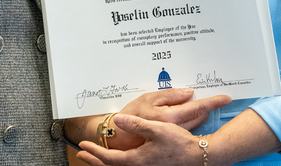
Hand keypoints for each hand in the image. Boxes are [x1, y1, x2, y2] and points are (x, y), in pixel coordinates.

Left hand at [78, 113, 206, 165]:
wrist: (198, 157)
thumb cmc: (179, 144)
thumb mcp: (157, 129)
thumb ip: (136, 124)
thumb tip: (118, 120)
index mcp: (137, 160)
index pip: (109, 158)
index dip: (94, 152)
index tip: (83, 147)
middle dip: (95, 160)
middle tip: (81, 155)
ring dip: (105, 162)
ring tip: (95, 157)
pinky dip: (118, 164)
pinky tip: (118, 159)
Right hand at [104, 88, 229, 150]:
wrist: (121, 135)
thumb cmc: (132, 114)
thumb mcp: (149, 98)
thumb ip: (171, 95)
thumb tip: (189, 92)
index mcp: (170, 116)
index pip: (197, 107)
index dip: (213, 102)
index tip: (225, 98)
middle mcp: (175, 128)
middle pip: (199, 117)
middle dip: (207, 108)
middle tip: (214, 99)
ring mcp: (174, 135)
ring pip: (194, 124)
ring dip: (198, 115)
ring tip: (198, 106)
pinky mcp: (171, 139)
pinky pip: (186, 128)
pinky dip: (189, 121)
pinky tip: (184, 116)